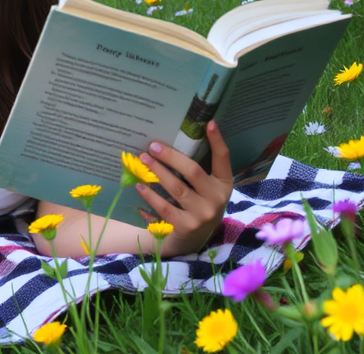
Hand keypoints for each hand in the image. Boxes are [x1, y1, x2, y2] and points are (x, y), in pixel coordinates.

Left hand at [134, 120, 233, 256]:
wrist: (192, 241)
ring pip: (176, 188)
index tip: (208, 123)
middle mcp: (217, 199)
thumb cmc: (195, 205)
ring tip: (142, 160)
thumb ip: (194, 172)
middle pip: (193, 171)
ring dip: (157, 172)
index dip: (217, 141)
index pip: (223, 159)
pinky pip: (165, 207)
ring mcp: (203, 214)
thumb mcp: (204, 189)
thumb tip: (168, 144)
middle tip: (152, 146)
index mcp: (223, 184)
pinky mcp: (187, 227)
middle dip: (171, 156)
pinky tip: (140, 185)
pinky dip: (150, 195)